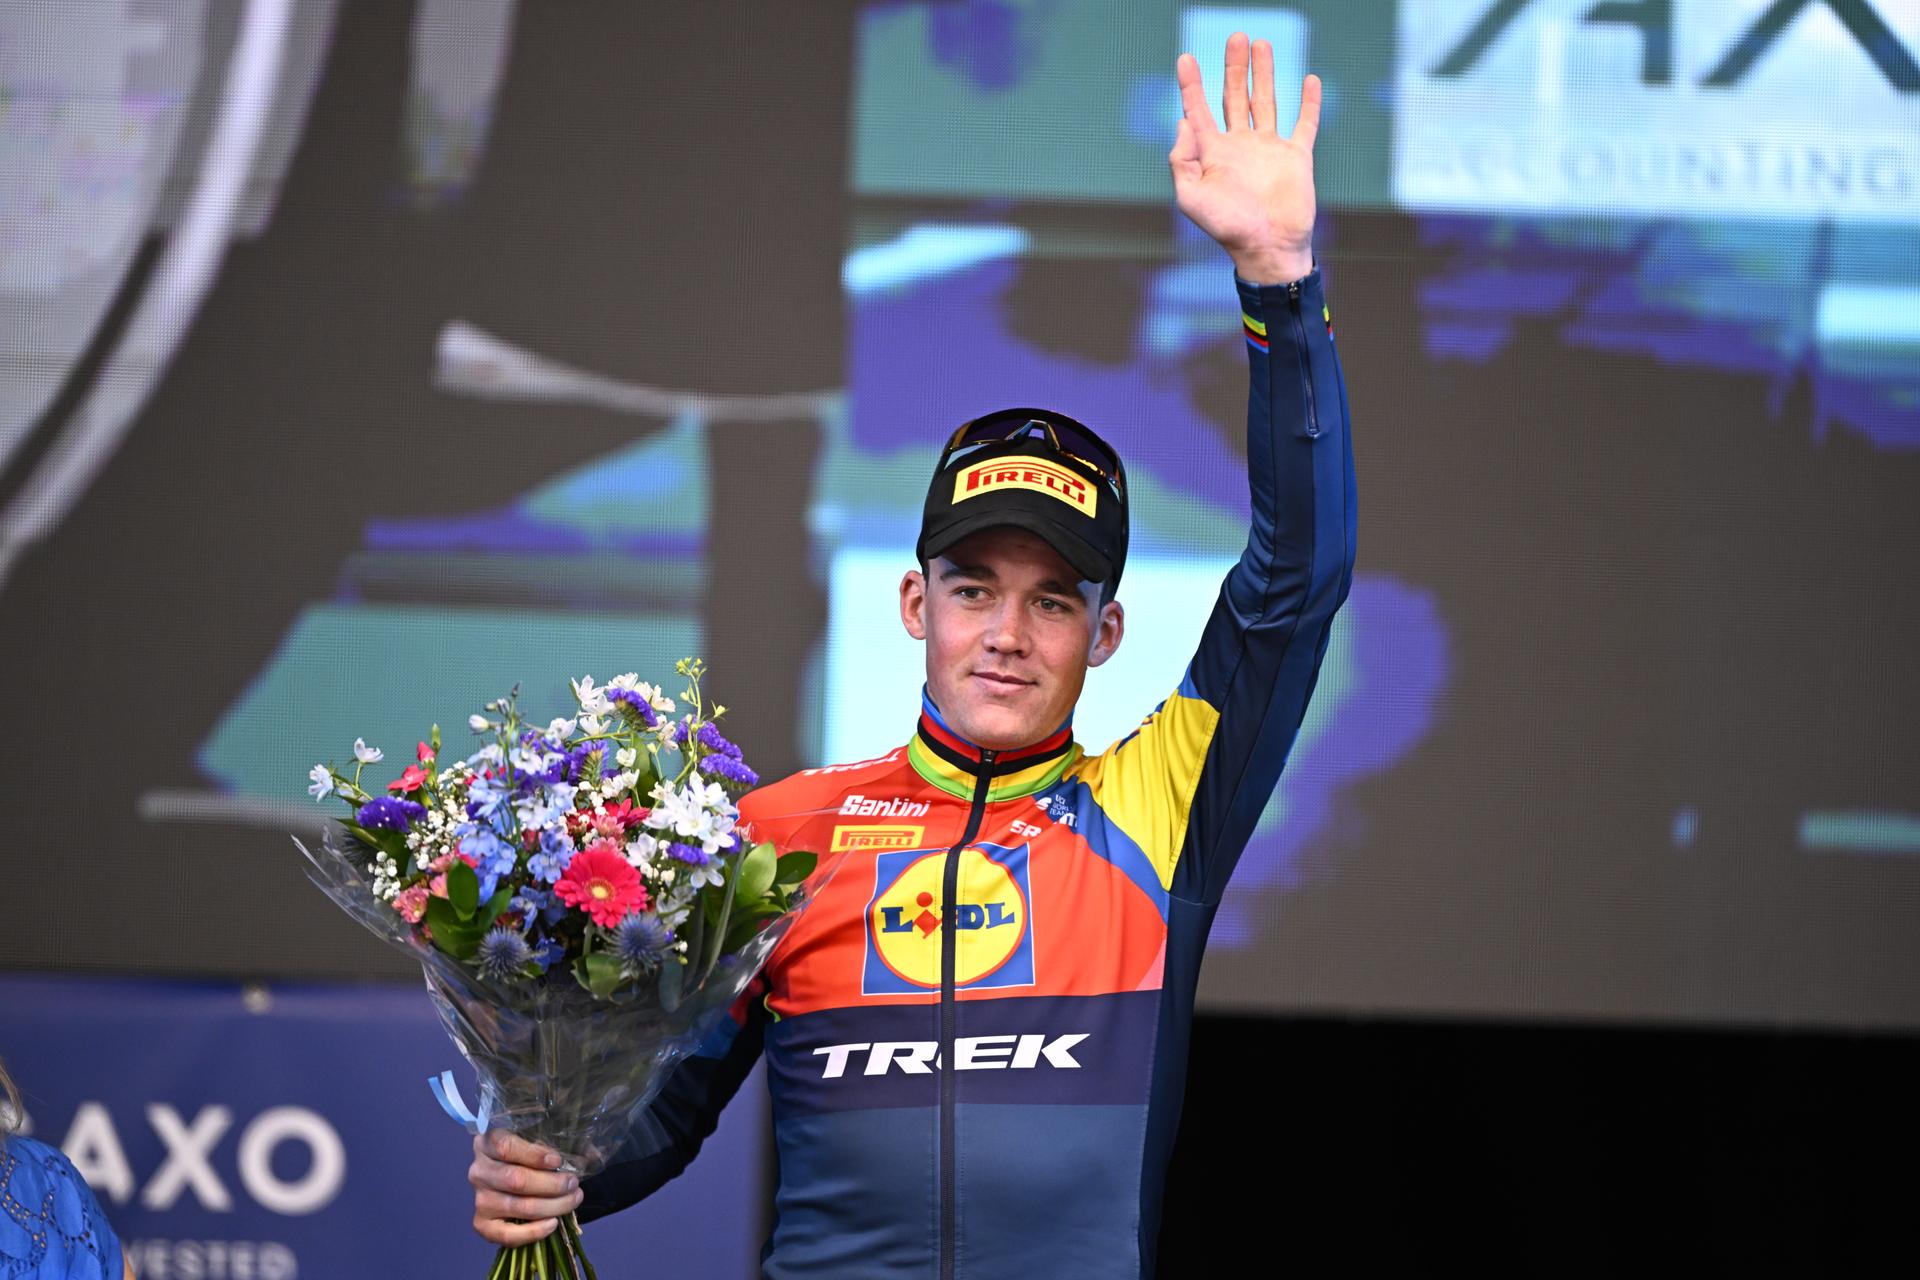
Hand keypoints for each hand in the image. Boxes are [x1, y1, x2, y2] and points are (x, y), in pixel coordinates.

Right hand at [469, 1131, 584, 1246]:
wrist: (511, 1181)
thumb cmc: (528, 1157)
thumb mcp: (539, 1143)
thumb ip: (560, 1145)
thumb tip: (592, 1154)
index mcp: (487, 1143)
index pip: (506, 1146)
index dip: (534, 1155)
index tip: (558, 1161)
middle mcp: (478, 1171)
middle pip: (514, 1180)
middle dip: (551, 1184)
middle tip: (573, 1183)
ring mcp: (479, 1199)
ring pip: (517, 1206)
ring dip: (551, 1206)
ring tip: (573, 1199)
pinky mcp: (482, 1224)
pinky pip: (506, 1234)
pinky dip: (532, 1232)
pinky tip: (553, 1224)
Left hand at [1170, 32, 1320, 284]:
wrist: (1267, 247)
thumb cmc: (1227, 227)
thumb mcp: (1191, 197)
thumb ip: (1182, 159)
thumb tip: (1184, 122)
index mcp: (1213, 153)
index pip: (1198, 110)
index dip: (1190, 85)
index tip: (1185, 59)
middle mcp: (1240, 146)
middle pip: (1234, 96)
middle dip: (1234, 67)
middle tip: (1235, 36)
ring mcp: (1269, 149)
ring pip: (1266, 101)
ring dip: (1263, 73)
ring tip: (1260, 44)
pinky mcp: (1296, 157)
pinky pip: (1305, 124)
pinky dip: (1309, 103)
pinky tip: (1309, 80)